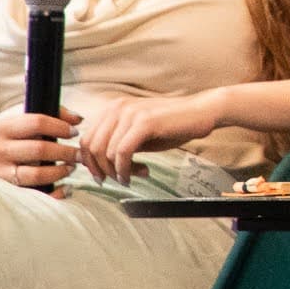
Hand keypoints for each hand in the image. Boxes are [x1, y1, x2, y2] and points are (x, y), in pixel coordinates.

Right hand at [0, 108, 83, 196]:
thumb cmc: (11, 138)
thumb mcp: (22, 122)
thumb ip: (53, 115)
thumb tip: (78, 119)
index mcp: (4, 128)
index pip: (37, 123)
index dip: (60, 127)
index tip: (74, 133)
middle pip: (39, 150)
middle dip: (66, 152)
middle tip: (80, 154)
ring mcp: (0, 173)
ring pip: (36, 175)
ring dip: (60, 172)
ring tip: (71, 167)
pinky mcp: (5, 191)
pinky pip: (34, 195)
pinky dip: (54, 193)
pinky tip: (66, 188)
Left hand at [71, 91, 224, 185]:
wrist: (202, 112)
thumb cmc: (173, 125)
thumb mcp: (138, 134)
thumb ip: (118, 144)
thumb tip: (99, 165)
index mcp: (113, 108)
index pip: (87, 139)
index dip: (89, 163)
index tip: (100, 176)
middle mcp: (118, 108)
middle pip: (92, 147)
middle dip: (100, 169)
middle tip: (113, 181)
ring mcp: (130, 113)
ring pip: (106, 151)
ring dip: (115, 171)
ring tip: (129, 178)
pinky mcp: (144, 122)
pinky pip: (122, 152)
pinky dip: (124, 169)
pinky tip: (134, 175)